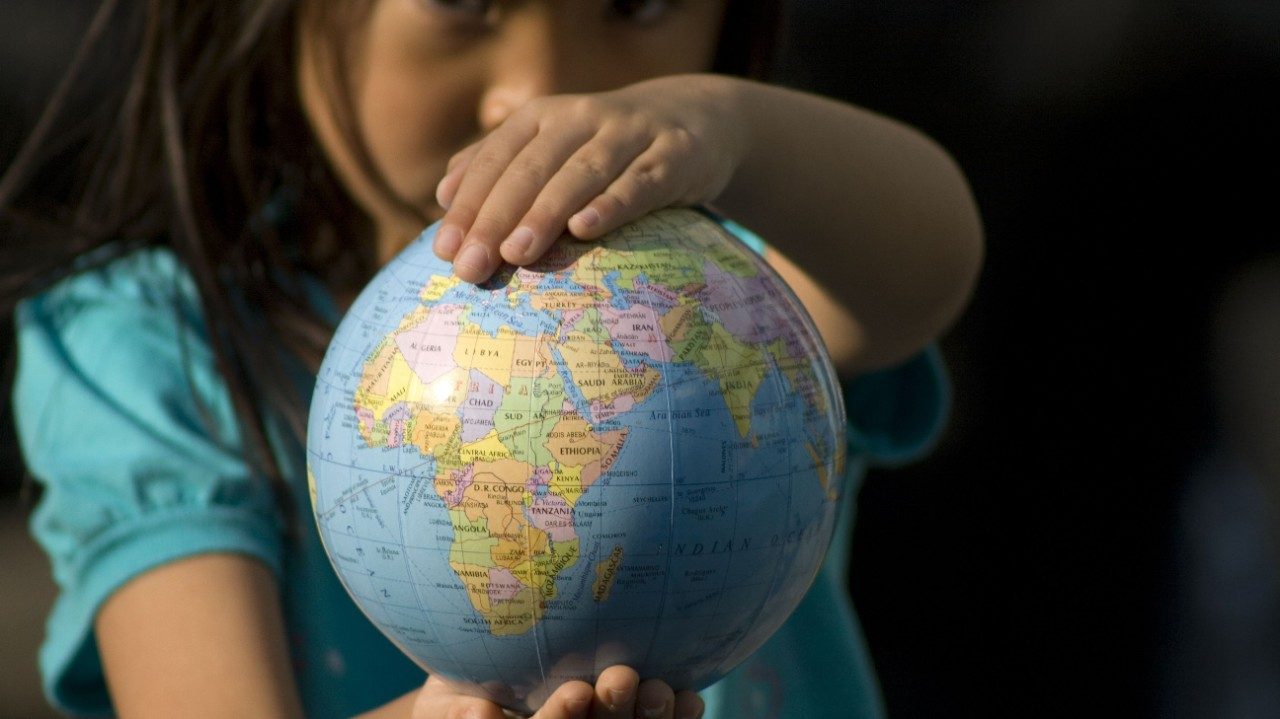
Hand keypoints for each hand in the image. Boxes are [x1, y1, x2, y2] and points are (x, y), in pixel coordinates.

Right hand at [412, 666, 704, 718]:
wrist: (485, 678)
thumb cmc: (459, 690)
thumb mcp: (446, 700)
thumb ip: (454, 713)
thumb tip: (480, 716)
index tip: (576, 691)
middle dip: (613, 713)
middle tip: (623, 678)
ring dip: (649, 717)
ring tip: (659, 688)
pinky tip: (689, 698)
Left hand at [432, 74, 747, 283]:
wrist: (697, 118)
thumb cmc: (608, 148)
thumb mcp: (553, 145)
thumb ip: (500, 165)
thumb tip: (444, 195)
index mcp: (544, 117)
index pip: (496, 159)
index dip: (469, 203)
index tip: (445, 250)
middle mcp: (582, 117)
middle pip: (531, 168)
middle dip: (497, 217)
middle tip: (471, 266)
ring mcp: (631, 134)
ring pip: (582, 172)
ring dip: (546, 212)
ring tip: (516, 253)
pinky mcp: (675, 156)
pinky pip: (640, 182)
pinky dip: (613, 203)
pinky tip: (585, 228)